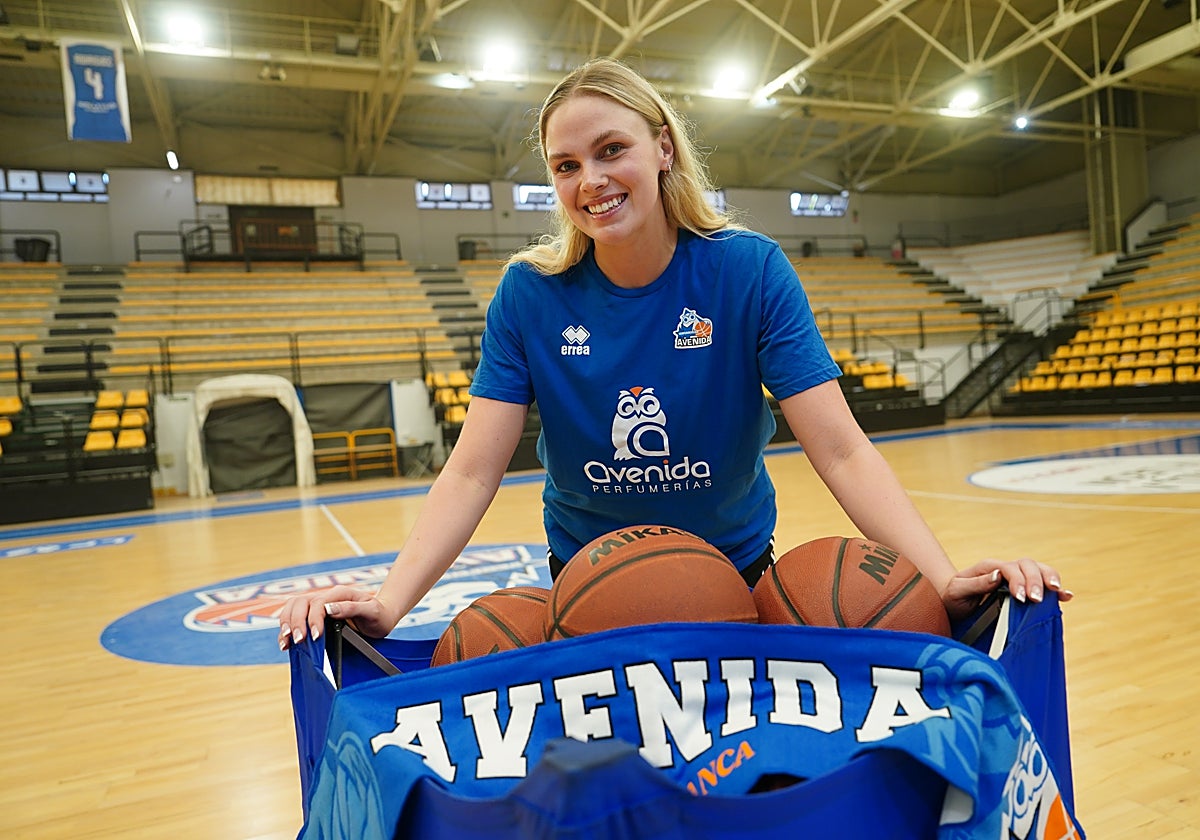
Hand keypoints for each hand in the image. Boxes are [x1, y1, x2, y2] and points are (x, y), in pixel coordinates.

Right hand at [276, 585, 393, 650]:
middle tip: (299, 640)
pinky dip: (287, 629)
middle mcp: (326, 598)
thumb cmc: (379, 614)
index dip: (313, 619)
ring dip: (286, 624)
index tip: (315, 636)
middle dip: (295, 622)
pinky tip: (286, 643)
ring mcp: (318, 606)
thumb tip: (329, 609)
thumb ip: (351, 608)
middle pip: (300, 603)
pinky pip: (295, 618)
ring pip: (293, 608)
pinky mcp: (314, 616)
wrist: (382, 617)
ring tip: (287, 642)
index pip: (318, 603)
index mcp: (339, 594)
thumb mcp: (371, 611)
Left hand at [940, 558, 1073, 621]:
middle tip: (1037, 599)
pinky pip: (1042, 584)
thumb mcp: (957, 591)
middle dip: (1036, 581)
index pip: (1009, 568)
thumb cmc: (953, 596)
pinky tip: (1066, 596)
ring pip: (1038, 570)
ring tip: (1058, 592)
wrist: (952, 600)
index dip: (1018, 581)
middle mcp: (1005, 569)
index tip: (1022, 598)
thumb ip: (977, 583)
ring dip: (1049, 580)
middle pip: (1027, 565)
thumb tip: (998, 575)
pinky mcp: (1023, 588)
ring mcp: (1016, 577)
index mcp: (989, 567)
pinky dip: (1056, 589)